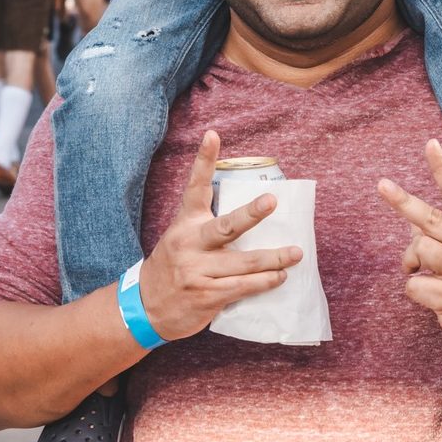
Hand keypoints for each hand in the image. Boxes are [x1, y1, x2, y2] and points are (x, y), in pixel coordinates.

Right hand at [138, 131, 302, 341]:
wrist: (145, 307)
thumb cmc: (174, 266)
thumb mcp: (182, 238)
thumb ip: (208, 225)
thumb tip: (250, 212)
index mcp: (185, 223)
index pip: (195, 186)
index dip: (204, 159)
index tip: (213, 135)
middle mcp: (190, 243)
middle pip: (226, 226)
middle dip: (251, 214)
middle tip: (271, 201)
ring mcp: (198, 271)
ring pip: (243, 262)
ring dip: (273, 258)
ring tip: (295, 253)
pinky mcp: (206, 295)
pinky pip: (241, 286)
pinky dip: (263, 282)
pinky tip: (279, 277)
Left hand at [377, 140, 441, 349]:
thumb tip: (410, 233)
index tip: (430, 144)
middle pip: (430, 219)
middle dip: (403, 201)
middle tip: (382, 185)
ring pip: (419, 251)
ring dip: (413, 262)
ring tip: (429, 273)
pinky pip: (414, 285)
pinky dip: (415, 289)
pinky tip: (433, 295)